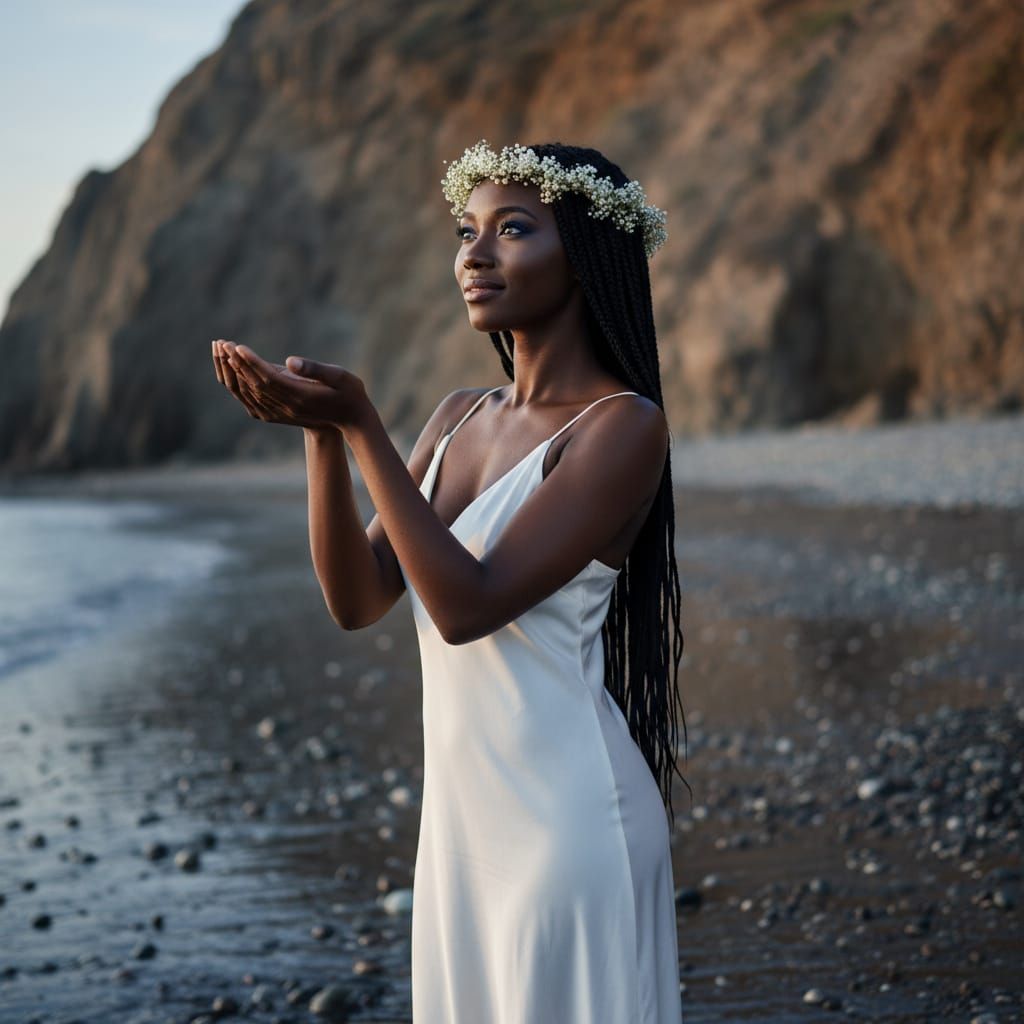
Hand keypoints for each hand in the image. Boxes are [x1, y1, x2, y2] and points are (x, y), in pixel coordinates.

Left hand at [211, 339, 368, 430]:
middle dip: (237, 363)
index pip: (269, 378)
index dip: (252, 362)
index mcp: (301, 396)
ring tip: (222, 352)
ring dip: (233, 372)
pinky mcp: (277, 414)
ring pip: (250, 392)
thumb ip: (315, 369)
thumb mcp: (340, 376)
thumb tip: (291, 361)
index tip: (237, 346)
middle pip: (255, 384)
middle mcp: (287, 406)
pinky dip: (239, 384)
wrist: (351, 419)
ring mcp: (281, 412)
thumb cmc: (349, 393)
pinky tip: (232, 371)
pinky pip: (251, 400)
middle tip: (222, 343)